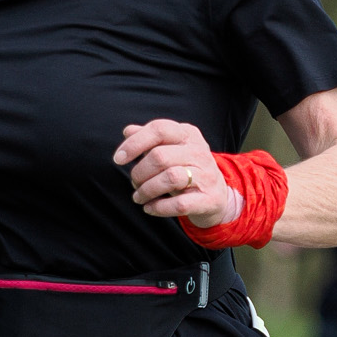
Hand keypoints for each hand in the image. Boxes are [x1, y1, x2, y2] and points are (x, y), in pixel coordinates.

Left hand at [113, 118, 242, 226]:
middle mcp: (199, 151)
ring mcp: (206, 175)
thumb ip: (150, 140)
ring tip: (139, 197)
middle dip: (139, 172)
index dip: (134, 143)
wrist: (217, 197)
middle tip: (134, 182)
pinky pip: (180, 204)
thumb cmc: (187, 170)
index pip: (159, 129)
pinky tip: (149, 208)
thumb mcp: (171, 150)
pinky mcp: (208, 199)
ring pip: (170, 178)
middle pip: (160, 156)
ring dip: (147, 190)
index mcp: (188, 134)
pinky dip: (159, 207)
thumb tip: (128, 131)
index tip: (118, 159)